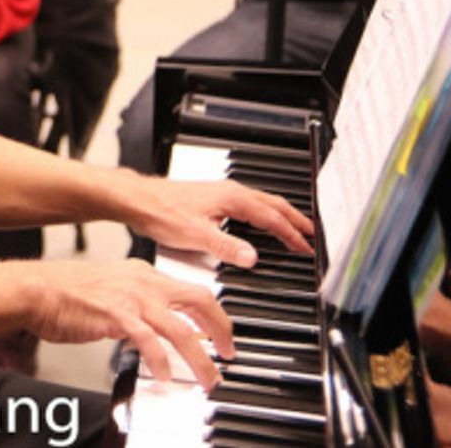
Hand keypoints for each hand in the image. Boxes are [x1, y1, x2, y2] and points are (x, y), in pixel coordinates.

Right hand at [23, 258, 230, 390]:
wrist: (38, 289)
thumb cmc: (67, 293)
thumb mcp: (112, 291)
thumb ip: (137, 306)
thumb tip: (153, 329)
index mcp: (144, 274)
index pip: (192, 290)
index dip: (213, 315)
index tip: (220, 335)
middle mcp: (144, 282)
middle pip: (199, 301)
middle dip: (222, 330)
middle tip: (228, 354)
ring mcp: (131, 298)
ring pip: (181, 329)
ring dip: (200, 358)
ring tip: (207, 377)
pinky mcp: (117, 315)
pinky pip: (149, 341)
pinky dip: (161, 361)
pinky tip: (163, 375)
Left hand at [128, 173, 314, 266]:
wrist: (138, 201)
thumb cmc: (161, 212)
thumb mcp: (197, 235)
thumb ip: (227, 247)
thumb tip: (252, 257)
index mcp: (232, 198)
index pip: (272, 217)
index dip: (291, 233)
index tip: (305, 247)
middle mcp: (229, 192)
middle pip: (272, 204)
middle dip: (294, 219)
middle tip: (312, 234)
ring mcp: (221, 194)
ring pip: (261, 203)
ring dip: (279, 216)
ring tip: (292, 228)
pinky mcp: (212, 199)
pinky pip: (248, 205)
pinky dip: (262, 215)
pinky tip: (257, 225)